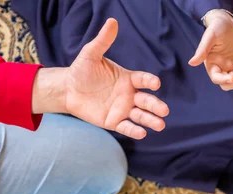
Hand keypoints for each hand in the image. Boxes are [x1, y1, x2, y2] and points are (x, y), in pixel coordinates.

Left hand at [65, 18, 169, 138]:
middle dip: (156, 106)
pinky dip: (135, 131)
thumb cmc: (82, 70)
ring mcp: (123, 109)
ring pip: (141, 116)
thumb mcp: (91, 54)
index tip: (155, 83)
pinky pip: (127, 127)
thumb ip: (103, 41)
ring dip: (151, 120)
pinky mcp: (114, 121)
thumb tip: (112, 22)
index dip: (149, 81)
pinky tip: (142, 133)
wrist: (68, 89)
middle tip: (164, 110)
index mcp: (128, 79)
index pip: (142, 80)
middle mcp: (129, 95)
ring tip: (160, 124)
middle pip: (147, 101)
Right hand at [189, 10, 232, 90]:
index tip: (231, 78)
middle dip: (232, 84)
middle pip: (225, 83)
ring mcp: (230, 66)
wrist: (227, 22)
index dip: (223, 80)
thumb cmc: (216, 28)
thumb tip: (191, 63)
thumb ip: (202, 51)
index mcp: (211, 63)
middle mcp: (220, 67)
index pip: (216, 77)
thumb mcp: (209, 37)